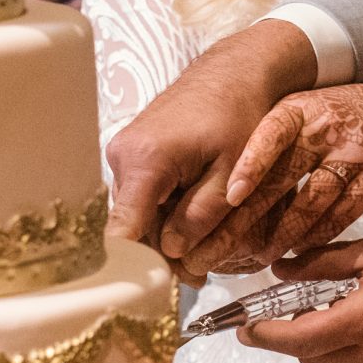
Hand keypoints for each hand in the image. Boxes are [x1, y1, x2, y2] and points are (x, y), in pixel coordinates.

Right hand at [106, 17, 318, 259]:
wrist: (233, 71)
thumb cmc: (239, 114)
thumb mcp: (231, 171)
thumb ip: (202, 214)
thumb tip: (173, 252)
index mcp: (146, 161)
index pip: (123, 229)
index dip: (135, 267)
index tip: (154, 291)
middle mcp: (123, 157)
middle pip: (131, 226)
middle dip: (160, 257)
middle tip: (196, 280)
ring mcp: (123, 153)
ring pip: (136, 213)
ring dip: (163, 238)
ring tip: (199, 260)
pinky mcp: (131, 153)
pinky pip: (140, 195)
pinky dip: (162, 215)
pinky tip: (189, 228)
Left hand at [185, 82, 362, 271]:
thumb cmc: (337, 117)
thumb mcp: (302, 111)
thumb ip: (267, 141)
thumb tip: (221, 189)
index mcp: (300, 110)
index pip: (272, 134)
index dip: (251, 164)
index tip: (232, 195)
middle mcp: (326, 129)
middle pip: (283, 178)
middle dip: (246, 220)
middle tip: (216, 250)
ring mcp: (354, 154)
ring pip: (312, 203)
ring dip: (283, 234)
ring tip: (259, 256)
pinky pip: (341, 216)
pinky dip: (317, 236)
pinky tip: (299, 249)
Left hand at [242, 237, 362, 362]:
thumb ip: (323, 263)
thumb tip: (279, 271)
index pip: (299, 337)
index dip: (266, 336)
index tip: (244, 328)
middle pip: (309, 356)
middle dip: (295, 335)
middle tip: (301, 307)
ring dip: (321, 347)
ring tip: (339, 317)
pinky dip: (346, 358)